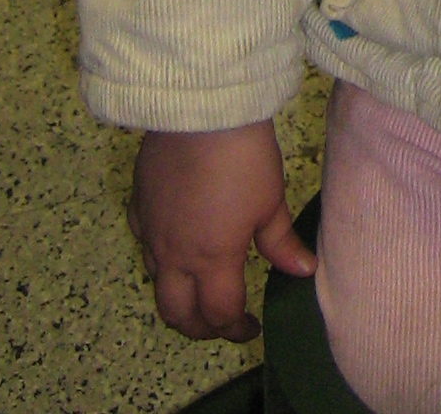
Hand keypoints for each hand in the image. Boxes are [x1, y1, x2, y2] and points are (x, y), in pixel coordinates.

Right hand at [127, 120, 315, 341]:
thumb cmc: (243, 157)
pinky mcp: (138, 205)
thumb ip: (281, 242)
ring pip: (156, 282)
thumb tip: (302, 271)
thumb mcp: (271, 200)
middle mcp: (174, 255)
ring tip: (198, 289)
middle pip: (178, 313)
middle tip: (220, 322)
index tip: (250, 328)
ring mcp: (151, 231)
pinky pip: (144, 243)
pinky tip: (173, 243)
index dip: (236, 329)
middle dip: (200, 328)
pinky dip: (159, 258)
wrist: (200, 110)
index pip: (220, 312)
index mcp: (212, 259)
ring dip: (177, 297)